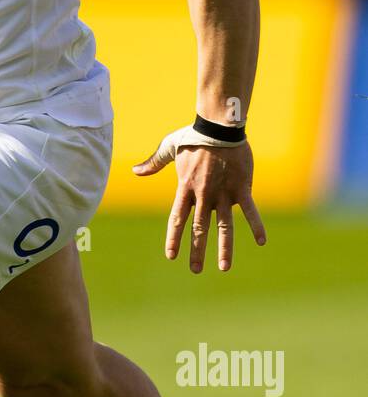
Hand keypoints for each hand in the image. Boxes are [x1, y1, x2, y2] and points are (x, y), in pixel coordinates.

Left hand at [133, 138, 265, 271]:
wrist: (219, 126)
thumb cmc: (194, 137)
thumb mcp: (169, 148)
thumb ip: (153, 163)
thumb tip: (135, 171)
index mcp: (185, 188)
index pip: (177, 219)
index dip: (174, 238)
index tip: (172, 256)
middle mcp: (203, 195)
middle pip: (199, 229)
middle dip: (196, 251)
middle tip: (195, 270)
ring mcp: (223, 193)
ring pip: (223, 227)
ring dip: (224, 248)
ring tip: (223, 268)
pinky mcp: (241, 188)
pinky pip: (250, 210)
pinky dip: (256, 225)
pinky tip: (261, 242)